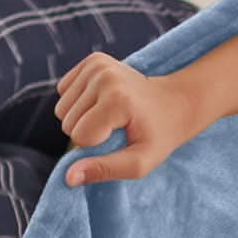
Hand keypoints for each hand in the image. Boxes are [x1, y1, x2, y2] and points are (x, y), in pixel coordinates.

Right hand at [53, 51, 206, 186]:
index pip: (79, 137)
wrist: (175, 103)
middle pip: (67, 122)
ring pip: (61, 109)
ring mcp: (97, 64)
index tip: (120, 137)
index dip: (96, 146)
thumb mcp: (139, 163)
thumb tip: (68, 177)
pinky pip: (63, 91)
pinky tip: (102, 102)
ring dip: (81, 118)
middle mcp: (104, 76)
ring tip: (111, 115)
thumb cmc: (158, 136)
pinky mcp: (92, 60)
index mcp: (117, 99)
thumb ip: (104, 171)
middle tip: (116, 128)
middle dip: (87, 132)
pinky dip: (78, 102)